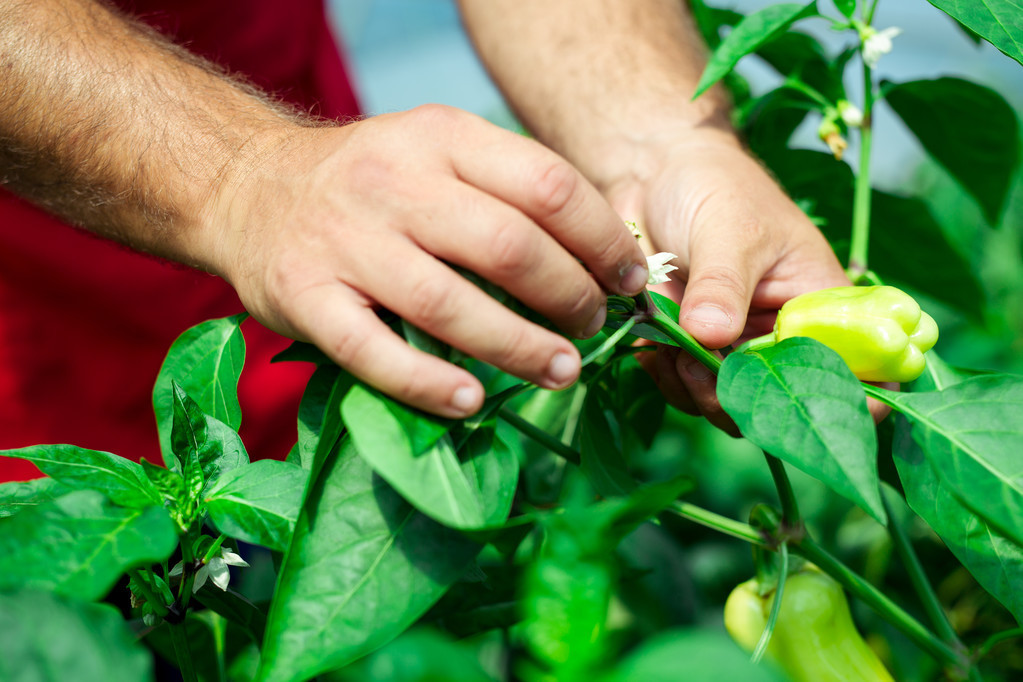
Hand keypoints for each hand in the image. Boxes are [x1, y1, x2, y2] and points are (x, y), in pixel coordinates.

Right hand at [212, 105, 649, 417]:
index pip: (547, 184)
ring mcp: (344, 242)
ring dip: (518, 348)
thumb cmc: (367, 181)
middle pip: (508, 247)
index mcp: (440, 138)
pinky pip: (376, 352)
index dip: (602, 239)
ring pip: (448, 306)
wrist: (247, 186)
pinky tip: (472, 403)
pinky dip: (429, 385)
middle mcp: (393, 183)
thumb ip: (503, 189)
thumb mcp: (435, 152)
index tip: (628, 279)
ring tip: (559, 371)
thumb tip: (598, 257)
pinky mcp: (304, 297)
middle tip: (592, 327)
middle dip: (569, 297)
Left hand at [607, 134, 892, 431]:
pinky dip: (666, 377)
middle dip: (744, 399)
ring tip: (672, 347)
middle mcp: (784, 338)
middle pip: (786, 404)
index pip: (863, 370)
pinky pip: (683, 390)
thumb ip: (722, 285)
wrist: (654, 176)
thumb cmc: (715, 187)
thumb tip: (710, 336)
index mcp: (822, 307)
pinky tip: (655, 343)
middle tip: (702, 367)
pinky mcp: (690, 352)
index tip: (816, 410)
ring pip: (728, 406)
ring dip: (696, 390)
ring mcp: (736, 349)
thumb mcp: (729, 229)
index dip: (853, 401)